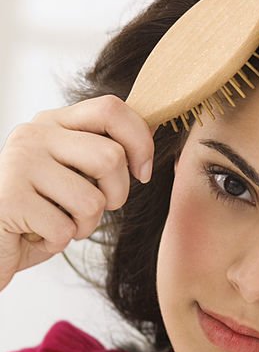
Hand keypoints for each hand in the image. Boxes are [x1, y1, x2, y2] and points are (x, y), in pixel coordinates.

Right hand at [0, 95, 155, 290]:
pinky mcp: (10, 198)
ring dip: (85, 225)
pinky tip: (36, 235)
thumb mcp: (73, 175)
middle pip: (110, 157)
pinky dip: (58, 242)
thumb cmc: (38, 212)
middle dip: (116, 196)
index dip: (140, 141)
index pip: (110, 109)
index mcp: (53, 123)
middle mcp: (34, 135)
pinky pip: (65, 229)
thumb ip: (102, 153)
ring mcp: (19, 163)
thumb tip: (152, 129)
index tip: (142, 172)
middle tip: (91, 209)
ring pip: (92, 200)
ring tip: (59, 223)